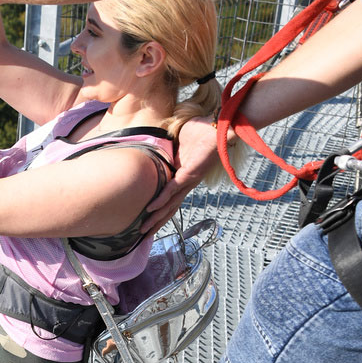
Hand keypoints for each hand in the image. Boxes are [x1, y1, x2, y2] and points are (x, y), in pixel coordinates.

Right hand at [141, 118, 219, 234]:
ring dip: (156, 218)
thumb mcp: (178, 141)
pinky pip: (172, 190)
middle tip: (143, 235)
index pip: (169, 198)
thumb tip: (157, 147)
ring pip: (170, 204)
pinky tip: (150, 209)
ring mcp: (188, 181)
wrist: (219, 127)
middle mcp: (186, 183)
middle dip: (156, 222)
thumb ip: (168, 148)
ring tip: (143, 230)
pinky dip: (161, 200)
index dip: (159, 209)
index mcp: (183, 176)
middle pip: (169, 208)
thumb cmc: (203, 130)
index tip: (146, 219)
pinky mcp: (189, 175)